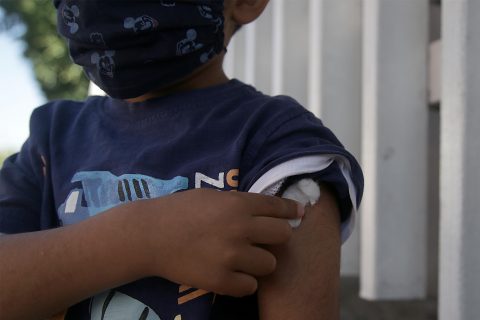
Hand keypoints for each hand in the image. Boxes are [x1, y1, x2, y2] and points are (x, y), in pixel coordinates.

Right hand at [130, 189, 302, 296]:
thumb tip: (267, 208)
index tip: (299, 213)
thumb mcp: (211, 196)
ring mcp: (231, 257)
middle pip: (282, 235)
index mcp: (237, 205)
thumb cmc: (179, 210)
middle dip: (276, 236)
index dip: (292, 209)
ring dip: (261, 261)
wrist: (149, 235)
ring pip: (269, 264)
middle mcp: (239, 229)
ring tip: (245, 258)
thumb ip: (239, 202)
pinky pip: (250, 286)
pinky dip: (244, 281)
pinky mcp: (220, 280)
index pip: (277, 207)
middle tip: (264, 239)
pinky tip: (233, 273)